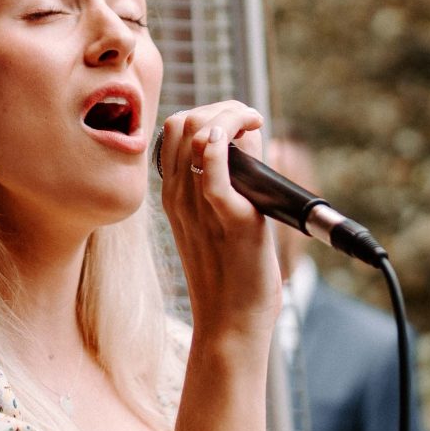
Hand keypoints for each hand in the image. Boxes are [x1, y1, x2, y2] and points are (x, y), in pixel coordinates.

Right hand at [157, 100, 280, 346]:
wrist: (231, 323)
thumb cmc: (231, 277)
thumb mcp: (218, 222)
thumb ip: (225, 183)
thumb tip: (247, 141)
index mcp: (175, 196)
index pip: (176, 129)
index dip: (209, 112)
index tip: (240, 122)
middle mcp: (181, 197)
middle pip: (184, 121)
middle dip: (222, 106)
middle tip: (250, 120)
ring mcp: (200, 206)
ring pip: (199, 131)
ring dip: (233, 115)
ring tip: (255, 125)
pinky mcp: (230, 218)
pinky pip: (216, 168)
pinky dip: (229, 143)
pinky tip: (248, 138)